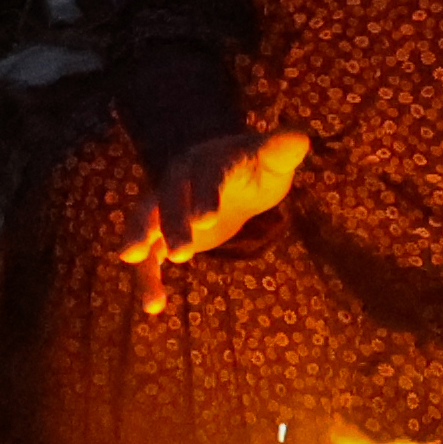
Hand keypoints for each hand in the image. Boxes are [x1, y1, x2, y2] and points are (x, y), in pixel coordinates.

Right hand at [114, 132, 307, 313]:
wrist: (234, 177)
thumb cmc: (257, 167)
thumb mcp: (273, 160)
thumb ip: (282, 151)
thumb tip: (298, 137)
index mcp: (208, 160)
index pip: (207, 175)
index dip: (205, 195)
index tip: (206, 220)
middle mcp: (180, 180)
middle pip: (169, 198)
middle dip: (172, 225)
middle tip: (182, 254)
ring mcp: (168, 207)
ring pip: (149, 224)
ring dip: (144, 249)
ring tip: (144, 280)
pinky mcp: (165, 233)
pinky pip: (151, 254)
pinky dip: (149, 278)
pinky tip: (154, 306)